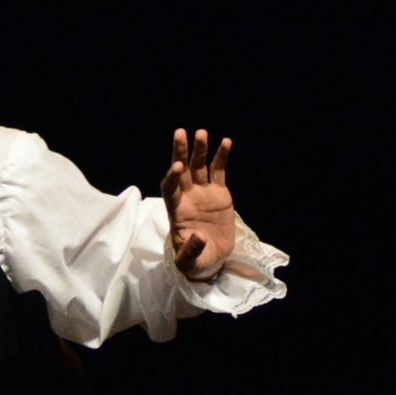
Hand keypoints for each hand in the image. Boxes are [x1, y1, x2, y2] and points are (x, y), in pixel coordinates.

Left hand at [161, 127, 235, 279]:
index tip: (177, 168)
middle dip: (179, 153)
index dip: (172, 178)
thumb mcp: (189, 262)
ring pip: (198, 167)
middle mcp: (186, 197)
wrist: (211, 257)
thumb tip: (199, 237)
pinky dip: (221, 157)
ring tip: (201, 132)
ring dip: (199, 150)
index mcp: (175, 211)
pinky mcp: (219, 192)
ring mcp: (202, 193)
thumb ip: (190, 250)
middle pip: (181, 171)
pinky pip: (218, 171)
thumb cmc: (194, 261)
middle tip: (180, 133)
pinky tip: (225, 142)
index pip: (170, 190)